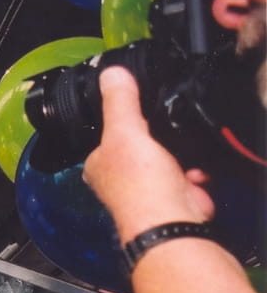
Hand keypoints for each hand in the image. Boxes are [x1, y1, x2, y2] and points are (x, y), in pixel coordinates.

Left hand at [83, 67, 215, 243]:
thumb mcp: (124, 132)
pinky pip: (189, 169)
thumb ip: (119, 102)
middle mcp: (119, 177)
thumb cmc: (139, 185)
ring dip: (179, 152)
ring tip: (177, 155)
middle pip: (141, 142)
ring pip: (167, 154)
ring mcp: (148, 185)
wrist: (171, 218)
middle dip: (158, 136)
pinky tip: (190, 172)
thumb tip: (111, 74)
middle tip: (163, 133)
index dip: (122, 119)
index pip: (106, 133)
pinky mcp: (174, 191)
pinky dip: (194, 168)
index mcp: (98, 163)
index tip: (137, 108)